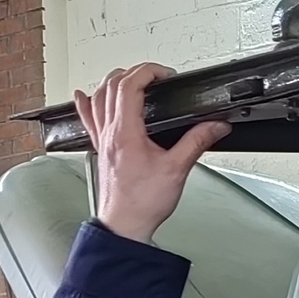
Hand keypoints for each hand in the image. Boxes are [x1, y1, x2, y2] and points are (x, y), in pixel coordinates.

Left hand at [77, 65, 228, 245]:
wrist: (125, 226)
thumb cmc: (143, 203)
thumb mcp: (177, 170)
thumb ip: (197, 142)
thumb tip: (214, 126)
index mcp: (126, 132)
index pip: (130, 85)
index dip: (148, 71)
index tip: (164, 74)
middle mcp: (109, 133)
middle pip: (111, 85)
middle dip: (134, 72)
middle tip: (154, 76)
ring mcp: (102, 140)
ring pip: (98, 98)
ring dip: (113, 81)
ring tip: (130, 77)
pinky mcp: (100, 150)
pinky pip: (88, 119)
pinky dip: (86, 102)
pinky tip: (83, 95)